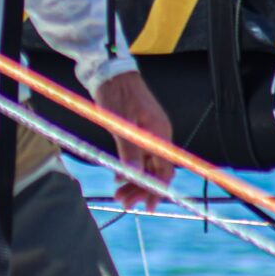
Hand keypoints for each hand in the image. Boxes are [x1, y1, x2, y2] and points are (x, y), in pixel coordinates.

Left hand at [95, 71, 173, 211]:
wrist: (109, 69)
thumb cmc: (116, 92)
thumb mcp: (120, 122)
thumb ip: (128, 149)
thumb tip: (133, 175)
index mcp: (159, 133)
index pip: (165, 169)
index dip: (157, 189)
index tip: (148, 206)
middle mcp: (158, 134)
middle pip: (155, 169)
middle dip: (141, 188)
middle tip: (124, 202)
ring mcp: (148, 131)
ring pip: (145, 163)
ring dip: (133, 180)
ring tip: (118, 194)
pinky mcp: (137, 129)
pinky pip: (137, 154)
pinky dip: (129, 166)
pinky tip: (118, 177)